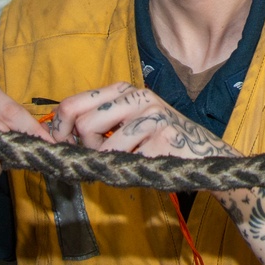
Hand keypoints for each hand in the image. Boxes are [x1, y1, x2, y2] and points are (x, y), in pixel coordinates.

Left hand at [51, 82, 238, 159]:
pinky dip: (131, 175)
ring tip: (132, 162)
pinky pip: (128, 166)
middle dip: (88, 150)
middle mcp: (137, 96)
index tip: (61, 146)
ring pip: (105, 151)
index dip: (58, 129)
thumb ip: (96, 123)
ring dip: (112, 167)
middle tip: (105, 158)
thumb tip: (56, 135)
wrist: (208, 156)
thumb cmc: (159, 142)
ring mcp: (152, 116)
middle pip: (83, 127)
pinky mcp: (164, 140)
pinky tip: (147, 167)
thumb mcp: (127, 123)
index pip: (72, 104)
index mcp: (123, 89)